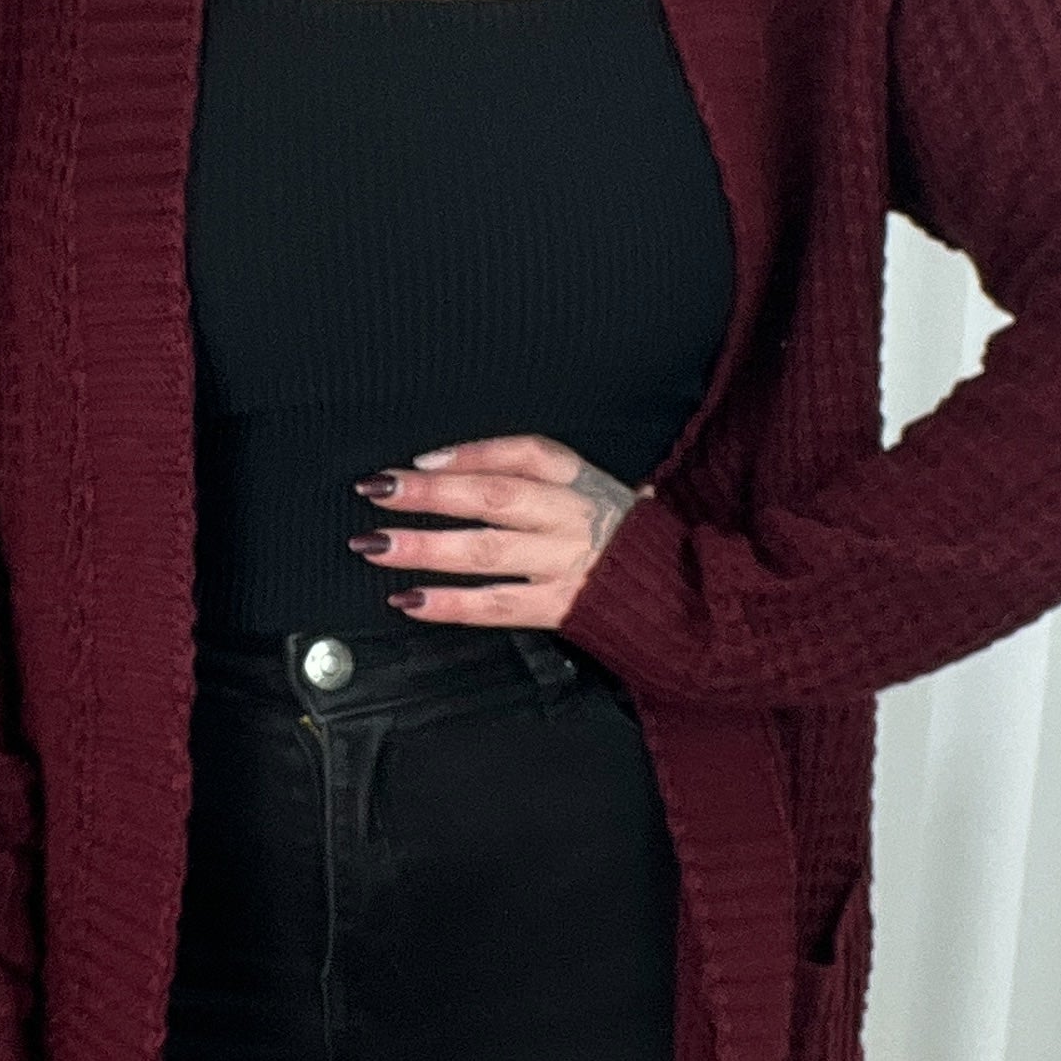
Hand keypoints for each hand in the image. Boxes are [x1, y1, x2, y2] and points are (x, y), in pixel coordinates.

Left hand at [348, 432, 642, 628]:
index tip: (420, 459)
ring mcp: (565, 563)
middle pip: (493, 496)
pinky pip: (497, 605)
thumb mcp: (596, 491)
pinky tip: (410, 599)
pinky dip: (450, 603)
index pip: (524, 454)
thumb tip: (447, 463)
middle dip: (429, 492)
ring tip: (375, 544)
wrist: (685, 597)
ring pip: (486, 550)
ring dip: (424, 547)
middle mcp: (571, 517)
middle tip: (377, 489)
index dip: (471, 453)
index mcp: (581, 481)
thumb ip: (539, 478)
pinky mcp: (561, 608)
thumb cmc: (625, 542)